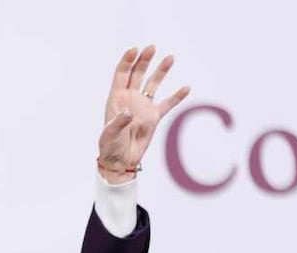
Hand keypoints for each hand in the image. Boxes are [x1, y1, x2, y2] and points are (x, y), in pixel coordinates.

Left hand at [98, 45, 190, 182]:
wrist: (121, 161)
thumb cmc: (109, 147)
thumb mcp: (110, 134)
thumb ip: (118, 122)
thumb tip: (128, 112)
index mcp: (116, 98)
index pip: (121, 74)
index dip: (127, 61)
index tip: (135, 49)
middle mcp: (130, 98)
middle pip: (137, 74)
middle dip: (144, 60)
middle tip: (152, 48)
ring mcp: (143, 106)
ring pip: (153, 84)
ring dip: (161, 71)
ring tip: (170, 57)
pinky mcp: (154, 117)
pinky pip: (168, 103)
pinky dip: (177, 96)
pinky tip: (186, 88)